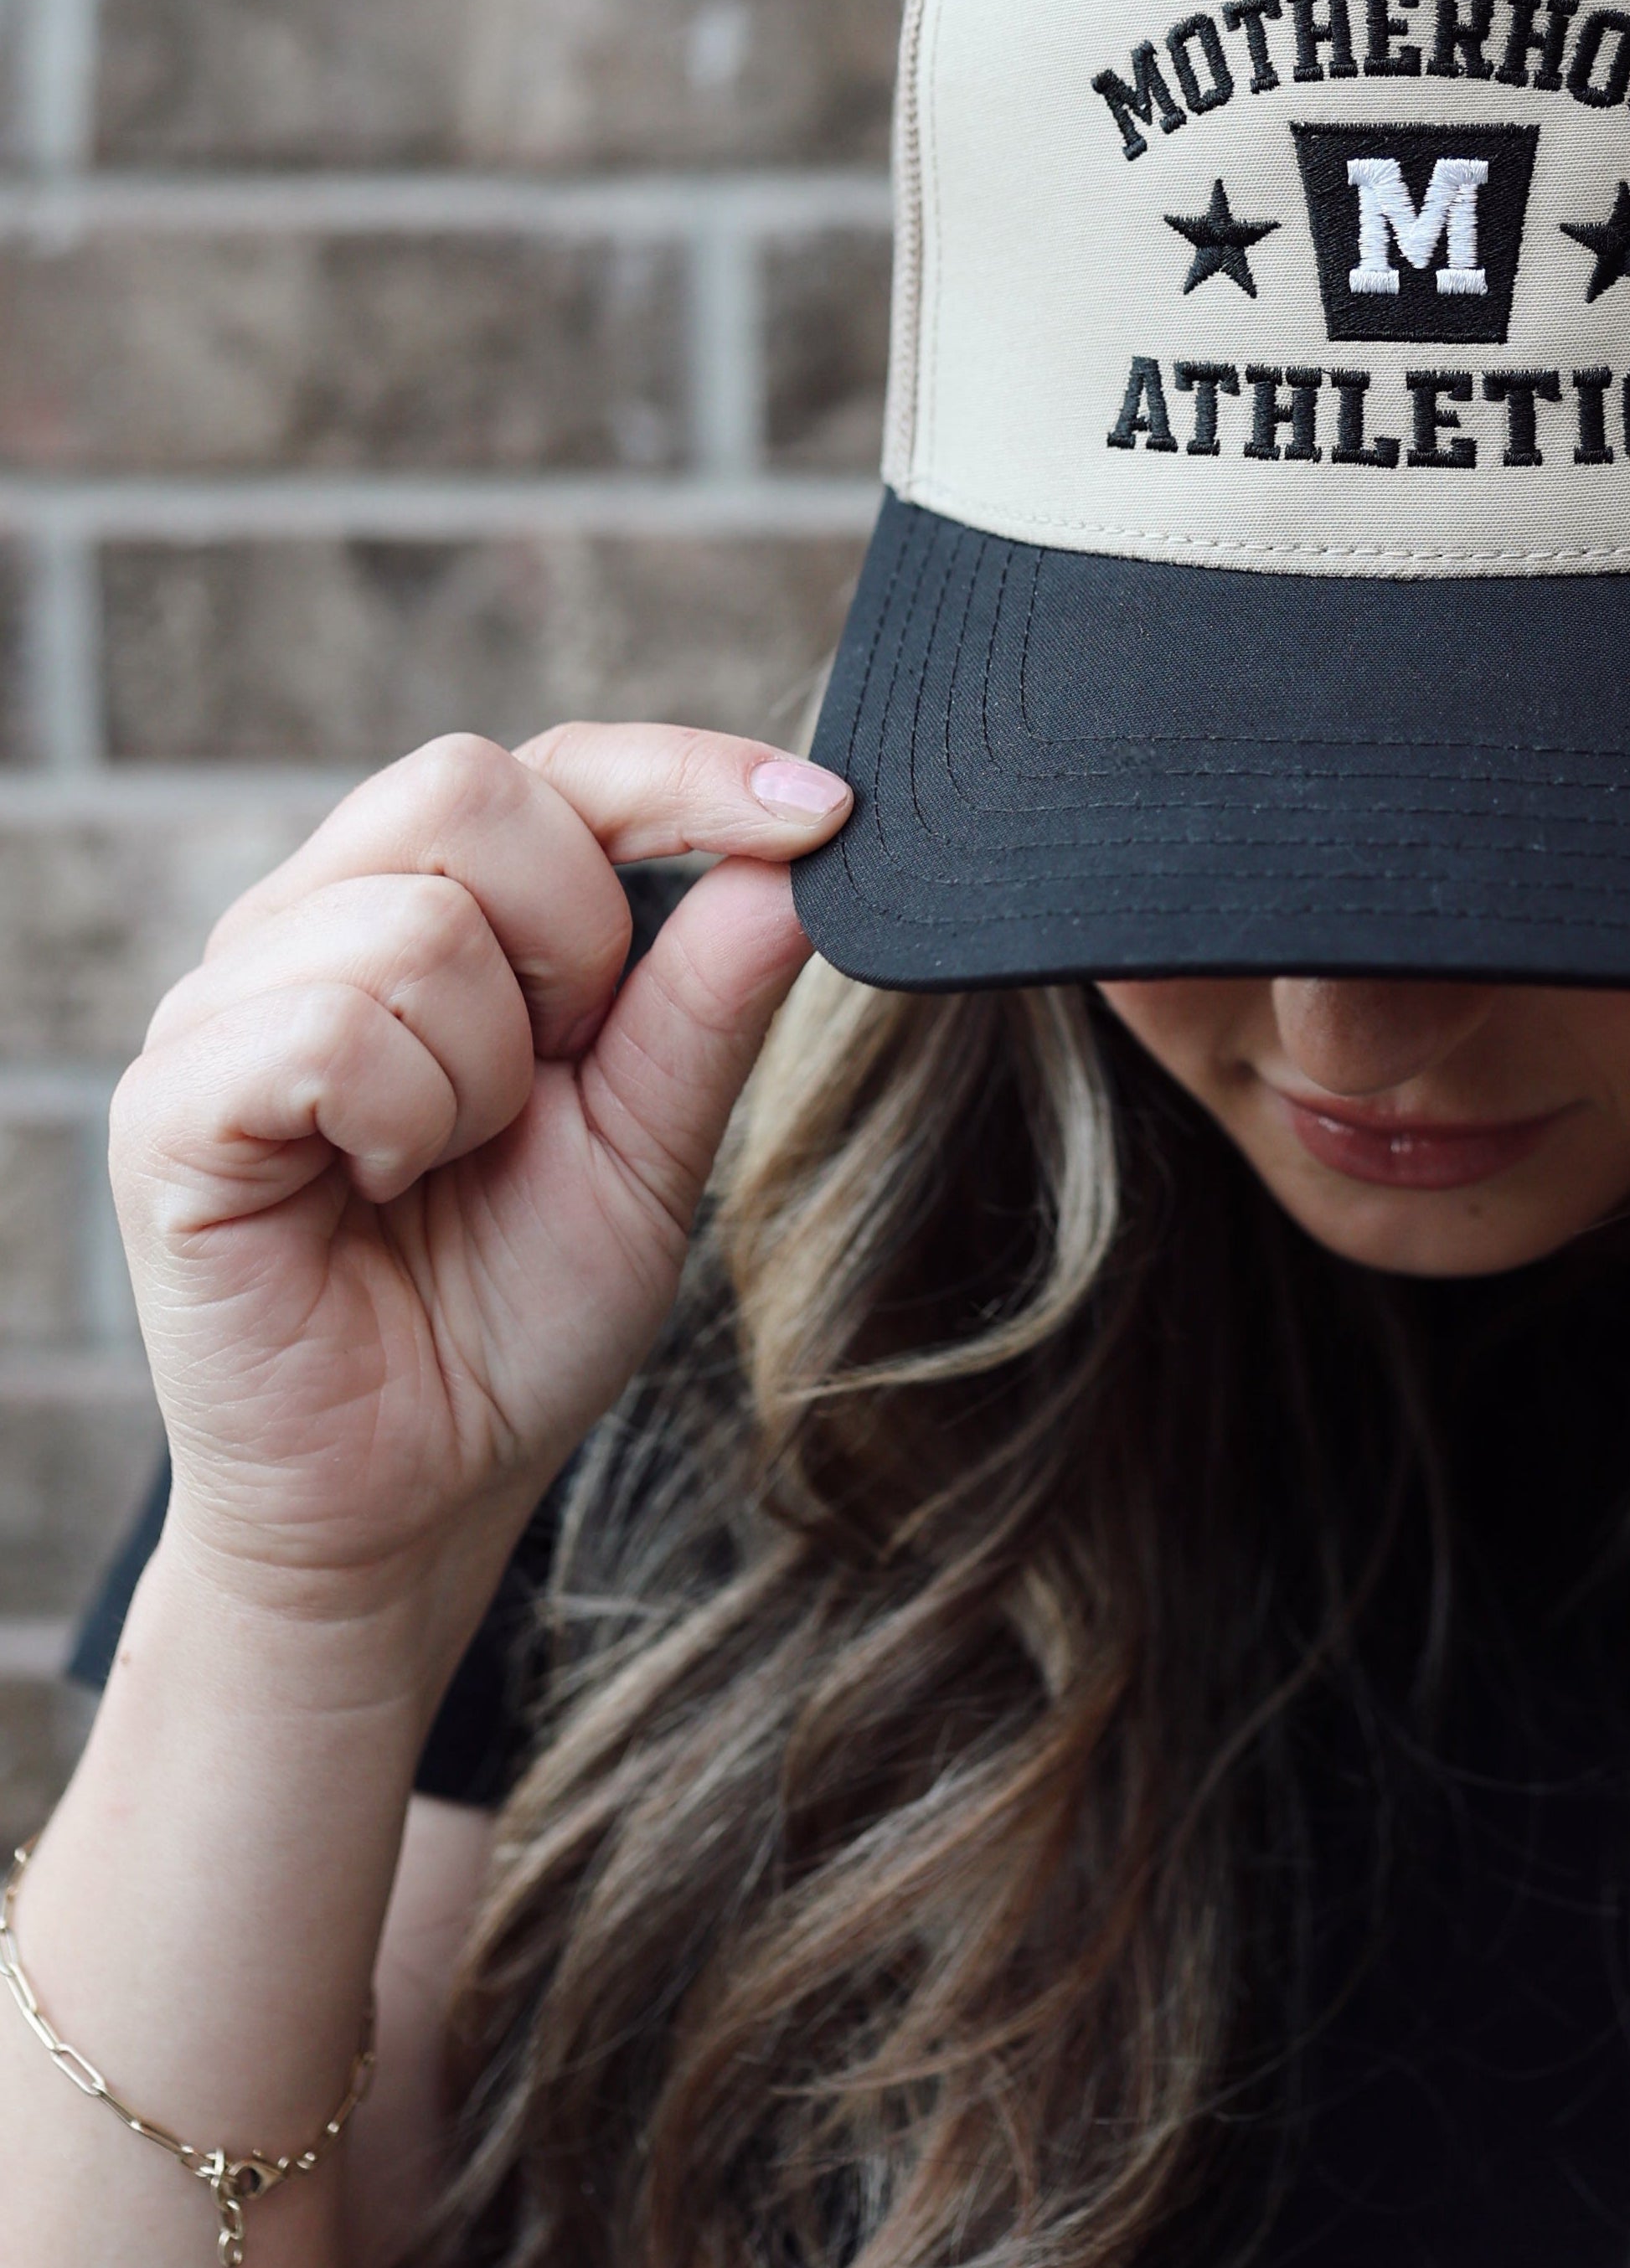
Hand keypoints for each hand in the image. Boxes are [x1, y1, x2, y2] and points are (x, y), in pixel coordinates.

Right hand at [109, 726, 850, 1664]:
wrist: (413, 1498)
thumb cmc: (509, 1320)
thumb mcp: (650, 1149)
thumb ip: (708, 1001)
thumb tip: (797, 856)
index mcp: (419, 914)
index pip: (546, 769)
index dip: (682, 775)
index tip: (821, 814)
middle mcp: (305, 927)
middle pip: (465, 791)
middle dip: (570, 946)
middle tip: (544, 1087)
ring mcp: (221, 1007)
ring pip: (410, 924)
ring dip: (483, 1077)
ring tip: (444, 1168)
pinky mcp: (170, 1106)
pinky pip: (323, 1029)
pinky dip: (400, 1119)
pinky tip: (380, 1188)